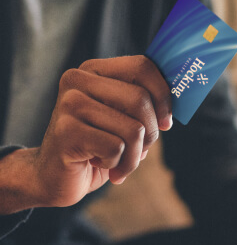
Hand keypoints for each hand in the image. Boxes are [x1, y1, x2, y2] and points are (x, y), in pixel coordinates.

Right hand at [33, 55, 171, 206]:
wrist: (53, 178)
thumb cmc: (94, 149)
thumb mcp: (121, 122)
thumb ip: (142, 107)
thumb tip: (174, 104)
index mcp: (93, 71)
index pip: (142, 67)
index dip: (163, 96)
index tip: (166, 123)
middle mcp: (77, 81)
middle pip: (140, 100)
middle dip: (150, 134)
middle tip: (139, 152)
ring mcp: (69, 105)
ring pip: (132, 129)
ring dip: (133, 157)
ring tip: (118, 165)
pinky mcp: (66, 132)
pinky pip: (115, 148)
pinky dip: (116, 165)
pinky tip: (98, 165)